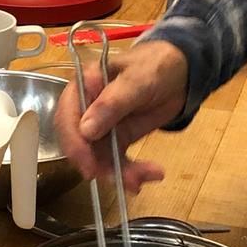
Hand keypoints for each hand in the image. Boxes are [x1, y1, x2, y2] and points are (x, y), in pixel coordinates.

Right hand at [53, 39, 188, 191]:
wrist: (180, 72)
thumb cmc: (155, 66)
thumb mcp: (137, 81)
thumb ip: (112, 103)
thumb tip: (85, 131)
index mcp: (83, 86)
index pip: (67, 117)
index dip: (74, 144)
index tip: (89, 166)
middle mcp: (87, 108)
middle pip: (80, 143)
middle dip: (98, 165)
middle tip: (121, 180)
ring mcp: (102, 126)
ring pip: (98, 157)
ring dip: (118, 173)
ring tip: (141, 180)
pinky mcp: (118, 138)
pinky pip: (116, 160)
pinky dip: (129, 172)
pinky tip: (147, 176)